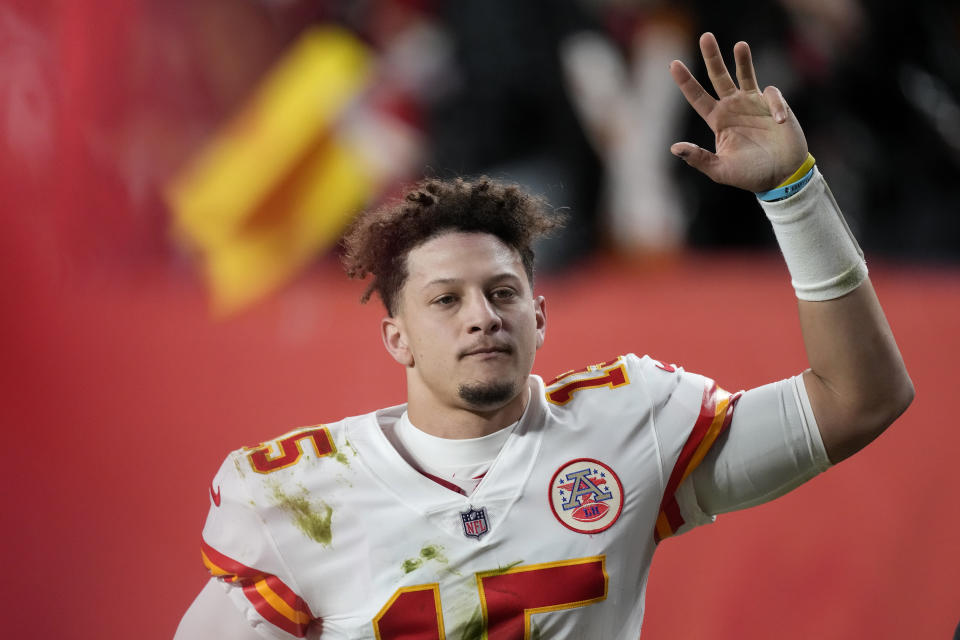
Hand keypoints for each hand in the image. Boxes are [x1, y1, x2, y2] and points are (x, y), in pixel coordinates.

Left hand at [669, 33, 807, 191]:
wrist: (782, 177)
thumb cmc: (750, 175)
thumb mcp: (720, 170)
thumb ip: (699, 158)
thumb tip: (674, 148)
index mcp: (717, 120)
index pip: (697, 97)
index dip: (686, 81)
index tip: (673, 64)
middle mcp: (733, 107)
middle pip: (718, 77)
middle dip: (712, 57)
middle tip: (705, 36)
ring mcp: (754, 103)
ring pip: (745, 74)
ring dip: (743, 60)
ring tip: (740, 46)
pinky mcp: (775, 105)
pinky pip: (773, 95)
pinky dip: (775, 105)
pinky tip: (779, 122)